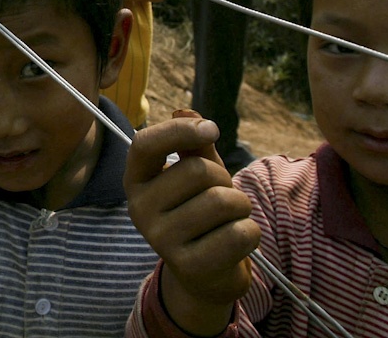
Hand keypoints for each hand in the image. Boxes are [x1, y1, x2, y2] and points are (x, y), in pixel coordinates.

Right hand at [124, 111, 258, 330]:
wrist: (205, 275)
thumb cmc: (200, 212)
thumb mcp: (196, 175)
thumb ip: (194, 144)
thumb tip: (186, 112)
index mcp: (136, 179)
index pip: (144, 143)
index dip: (179, 130)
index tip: (212, 129)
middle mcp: (139, 208)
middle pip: (198, 171)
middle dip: (225, 179)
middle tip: (223, 196)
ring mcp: (160, 239)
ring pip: (222, 202)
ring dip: (241, 207)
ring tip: (231, 219)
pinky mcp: (188, 266)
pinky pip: (238, 234)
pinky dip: (250, 233)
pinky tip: (238, 241)